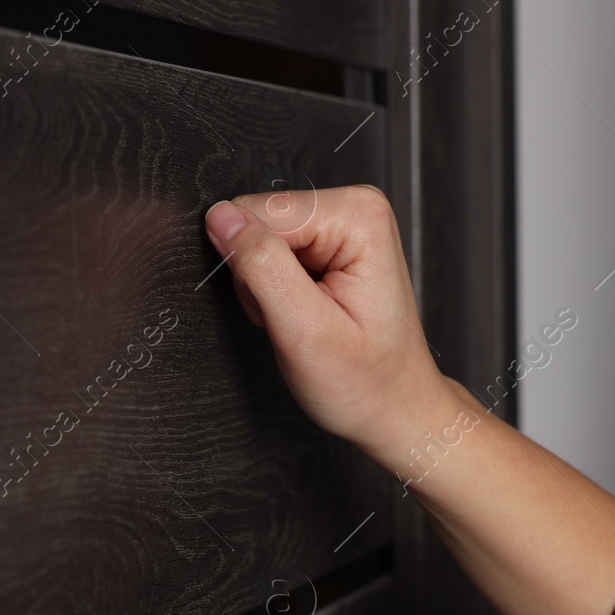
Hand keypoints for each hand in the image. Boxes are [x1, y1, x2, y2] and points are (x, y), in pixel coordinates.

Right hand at [203, 185, 453, 471]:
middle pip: (257, 221)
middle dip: (258, 277)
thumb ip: (260, 266)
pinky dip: (273, 291)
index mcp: (358, 216)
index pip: (257, 213)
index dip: (252, 268)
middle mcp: (355, 207)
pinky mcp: (329, 242)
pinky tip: (303, 313)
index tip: (286, 307)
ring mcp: (343, 223)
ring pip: (257, 239)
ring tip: (302, 320)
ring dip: (264, 289)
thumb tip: (220, 217)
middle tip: (295, 319)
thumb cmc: (365, 381)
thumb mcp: (304, 331)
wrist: (394, 408)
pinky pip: (270, 253)